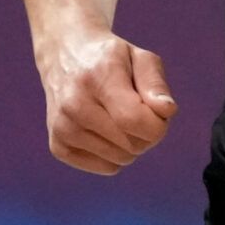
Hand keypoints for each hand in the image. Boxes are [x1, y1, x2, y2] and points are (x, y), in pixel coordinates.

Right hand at [33, 26, 177, 175]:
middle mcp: (74, 105)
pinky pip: (108, 168)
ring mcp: (62, 128)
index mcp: (97, 78)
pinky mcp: (58, 147)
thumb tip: (167, 111)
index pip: (135, 121)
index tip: (158, 111)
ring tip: (118, 117)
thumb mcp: (138, 57)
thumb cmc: (110, 58)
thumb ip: (155, 84)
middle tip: (137, 109)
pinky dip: (114, 154)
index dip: (158, 124)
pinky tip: (104, 129)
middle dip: (147, 132)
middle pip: (132, 145)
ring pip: (122, 160)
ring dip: (131, 143)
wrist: (62, 56)